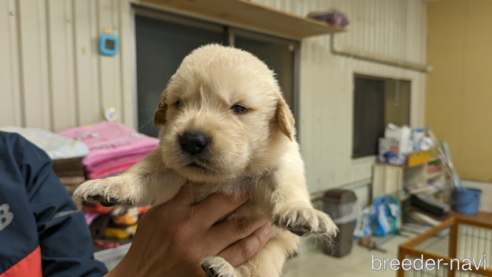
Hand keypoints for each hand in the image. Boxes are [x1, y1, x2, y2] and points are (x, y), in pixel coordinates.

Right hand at [106, 184, 270, 276]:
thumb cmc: (148, 247)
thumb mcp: (154, 216)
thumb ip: (176, 199)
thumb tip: (197, 178)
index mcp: (171, 212)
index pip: (198, 185)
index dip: (218, 175)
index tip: (233, 168)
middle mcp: (187, 230)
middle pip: (225, 202)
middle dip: (244, 191)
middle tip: (258, 182)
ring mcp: (200, 252)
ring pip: (239, 228)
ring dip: (257, 216)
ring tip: (267, 207)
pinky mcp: (209, 271)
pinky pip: (240, 253)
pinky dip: (256, 240)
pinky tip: (264, 231)